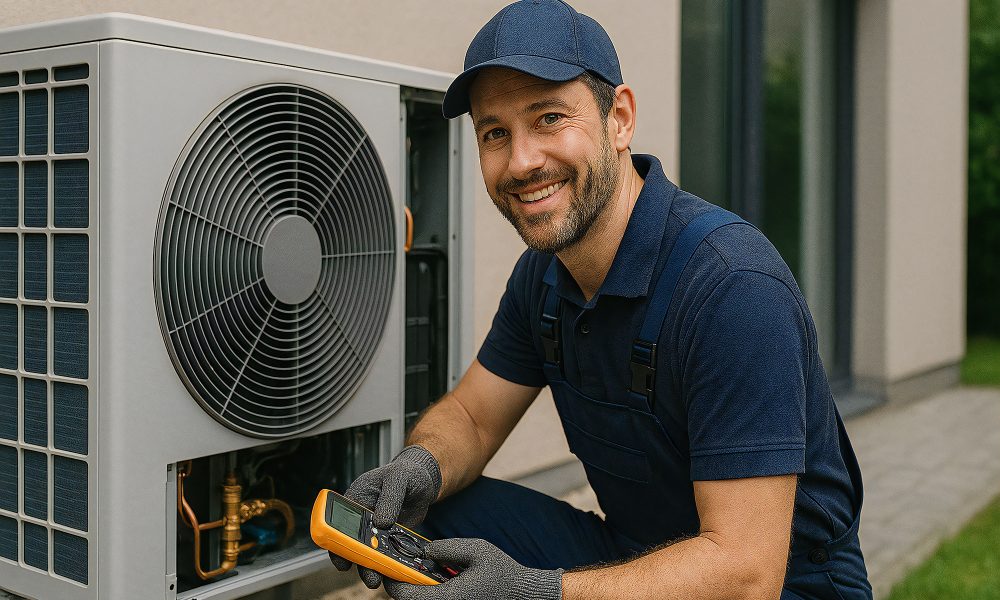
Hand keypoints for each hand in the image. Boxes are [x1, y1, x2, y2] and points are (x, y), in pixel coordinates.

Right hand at [328, 445, 441, 588]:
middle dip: (358, 561)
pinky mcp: (389, 537)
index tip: (343, 559)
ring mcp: (375, 529)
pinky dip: (388, 564)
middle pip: (352, 543)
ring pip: (368, 552)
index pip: (339, 523)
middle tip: (369, 576)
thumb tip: (381, 522)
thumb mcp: (399, 479)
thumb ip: (390, 499)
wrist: (424, 480)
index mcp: (356, 498)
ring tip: (378, 581)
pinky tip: (394, 573)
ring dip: (372, 568)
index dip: (337, 542)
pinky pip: (385, 554)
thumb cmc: (407, 473)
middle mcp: (362, 516)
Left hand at [384, 538, 562, 599]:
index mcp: (448, 598)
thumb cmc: (502, 572)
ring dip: (413, 588)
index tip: (386, 565)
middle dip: (399, 583)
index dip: (391, 581)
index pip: (406, 596)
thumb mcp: (477, 550)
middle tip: (395, 564)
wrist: (521, 593)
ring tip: (411, 567)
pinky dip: (426, 590)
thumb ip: (449, 548)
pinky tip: (429, 574)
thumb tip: (426, 550)